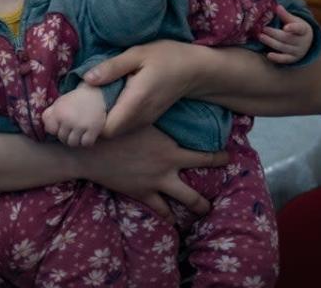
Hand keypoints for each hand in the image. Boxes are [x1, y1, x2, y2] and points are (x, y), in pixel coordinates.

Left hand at [42, 85, 106, 146]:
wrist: (95, 94)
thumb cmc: (74, 100)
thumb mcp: (58, 104)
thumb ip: (48, 116)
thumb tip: (48, 130)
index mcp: (58, 112)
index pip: (52, 131)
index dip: (56, 128)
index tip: (62, 124)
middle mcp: (68, 119)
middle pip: (62, 138)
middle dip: (66, 134)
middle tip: (72, 128)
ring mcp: (81, 125)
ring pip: (73, 143)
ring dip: (75, 139)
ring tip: (79, 132)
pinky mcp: (93, 129)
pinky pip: (86, 143)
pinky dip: (86, 141)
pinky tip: (87, 134)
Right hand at [74, 125, 227, 221]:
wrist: (92, 150)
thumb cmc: (119, 127)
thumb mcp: (143, 117)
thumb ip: (160, 115)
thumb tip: (171, 100)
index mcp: (171, 151)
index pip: (205, 157)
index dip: (220, 159)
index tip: (228, 158)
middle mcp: (167, 171)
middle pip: (195, 191)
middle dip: (207, 198)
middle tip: (216, 201)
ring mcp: (154, 185)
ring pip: (181, 202)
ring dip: (194, 208)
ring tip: (202, 212)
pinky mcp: (141, 194)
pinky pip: (158, 209)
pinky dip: (167, 216)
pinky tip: (172, 221)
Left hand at [83, 40, 193, 137]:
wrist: (196, 70)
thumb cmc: (167, 57)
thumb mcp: (138, 54)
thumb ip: (112, 67)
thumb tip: (87, 79)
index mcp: (135, 102)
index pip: (106, 129)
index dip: (89, 123)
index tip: (78, 108)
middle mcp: (140, 118)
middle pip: (108, 134)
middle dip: (92, 124)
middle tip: (80, 105)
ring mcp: (145, 121)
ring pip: (116, 132)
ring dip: (102, 122)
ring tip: (91, 103)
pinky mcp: (147, 120)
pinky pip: (125, 126)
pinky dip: (113, 119)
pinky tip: (108, 103)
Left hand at [259, 5, 313, 63]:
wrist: (306, 42)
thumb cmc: (297, 28)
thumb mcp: (294, 20)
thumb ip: (285, 15)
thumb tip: (277, 6)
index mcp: (304, 30)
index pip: (299, 28)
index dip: (292, 28)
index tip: (285, 27)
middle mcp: (302, 42)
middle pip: (286, 38)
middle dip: (273, 33)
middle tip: (263, 29)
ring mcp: (298, 51)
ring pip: (283, 47)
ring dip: (270, 42)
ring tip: (260, 36)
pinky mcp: (292, 59)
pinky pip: (284, 59)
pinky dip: (276, 58)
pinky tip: (268, 55)